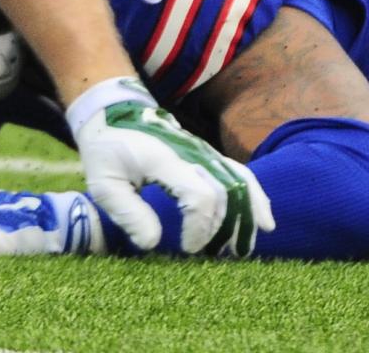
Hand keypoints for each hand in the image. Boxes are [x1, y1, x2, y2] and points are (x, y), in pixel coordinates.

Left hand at [64, 75, 271, 255]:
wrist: (115, 111)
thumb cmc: (107, 149)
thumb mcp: (104, 183)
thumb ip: (128, 213)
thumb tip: (152, 244)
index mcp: (166, 159)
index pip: (200, 195)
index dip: (200, 227)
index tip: (188, 248)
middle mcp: (192, 153)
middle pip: (225, 193)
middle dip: (225, 229)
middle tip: (217, 257)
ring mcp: (203, 151)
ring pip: (240, 181)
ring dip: (248, 215)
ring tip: (248, 246)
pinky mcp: (208, 155)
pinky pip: (240, 173)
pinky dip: (255, 196)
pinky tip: (264, 218)